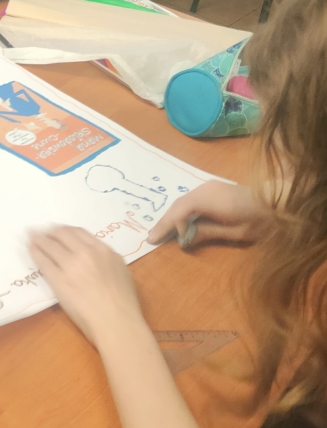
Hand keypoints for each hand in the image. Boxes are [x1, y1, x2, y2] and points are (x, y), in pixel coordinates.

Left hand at [29, 226, 143, 347]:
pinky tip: (31, 250)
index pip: (78, 232)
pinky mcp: (58, 281)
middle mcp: (86, 253)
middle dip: (50, 231)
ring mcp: (71, 265)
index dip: (65, 230)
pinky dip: (35, 253)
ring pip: (50, 245)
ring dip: (38, 238)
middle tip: (41, 231)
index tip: (58, 231)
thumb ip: (106, 259)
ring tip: (30, 236)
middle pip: (62, 234)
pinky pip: (43, 261)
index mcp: (103, 250)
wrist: (116, 321)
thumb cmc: (124, 303)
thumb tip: (96, 256)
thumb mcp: (121, 271)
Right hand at [148, 181, 269, 248]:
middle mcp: (205, 189)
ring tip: (160, 231)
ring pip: (182, 202)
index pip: (181, 211)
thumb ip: (207, 233)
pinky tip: (178, 222)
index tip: (158, 240)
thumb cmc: (259, 220)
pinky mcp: (212, 189)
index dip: (168, 225)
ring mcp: (208, 187)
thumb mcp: (234, 232)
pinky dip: (181, 212)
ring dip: (171, 216)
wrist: (278, 201)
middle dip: (164, 221)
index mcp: (209, 199)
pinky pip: (190, 200)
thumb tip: (184, 239)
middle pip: (178, 205)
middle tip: (151, 237)